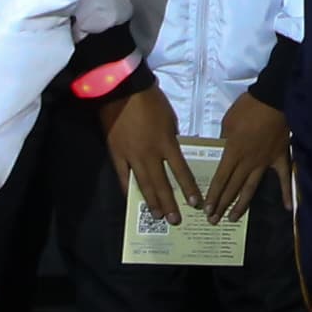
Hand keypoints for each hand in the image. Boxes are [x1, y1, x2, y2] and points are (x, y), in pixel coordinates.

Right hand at [106, 79, 207, 221]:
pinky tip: (133, 201)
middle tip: (176, 220)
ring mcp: (132, 156)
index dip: (188, 188)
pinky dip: (128, 190)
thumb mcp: (170, 118)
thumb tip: (172, 154)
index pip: (181, 171)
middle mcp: (150, 155)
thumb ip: (171, 139)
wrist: (121, 91)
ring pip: (143, 184)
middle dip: (170, 203)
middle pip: (162, 184)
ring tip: (158, 216)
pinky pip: (123, 177)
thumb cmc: (150, 101)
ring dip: (152, 202)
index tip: (195, 203)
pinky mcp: (116, 154)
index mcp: (167, 144)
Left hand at [203, 93, 291, 220]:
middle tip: (214, 220)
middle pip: (233, 187)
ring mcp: (265, 162)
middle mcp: (247, 162)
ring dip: (242, 205)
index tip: (207, 210)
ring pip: (252, 188)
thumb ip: (224, 139)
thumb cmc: (248, 108)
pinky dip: (287, 193)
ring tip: (234, 218)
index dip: (213, 195)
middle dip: (222, 204)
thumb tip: (224, 148)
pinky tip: (288, 208)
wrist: (273, 99)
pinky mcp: (280, 158)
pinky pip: (284, 178)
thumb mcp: (227, 122)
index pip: (221, 179)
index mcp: (233, 152)